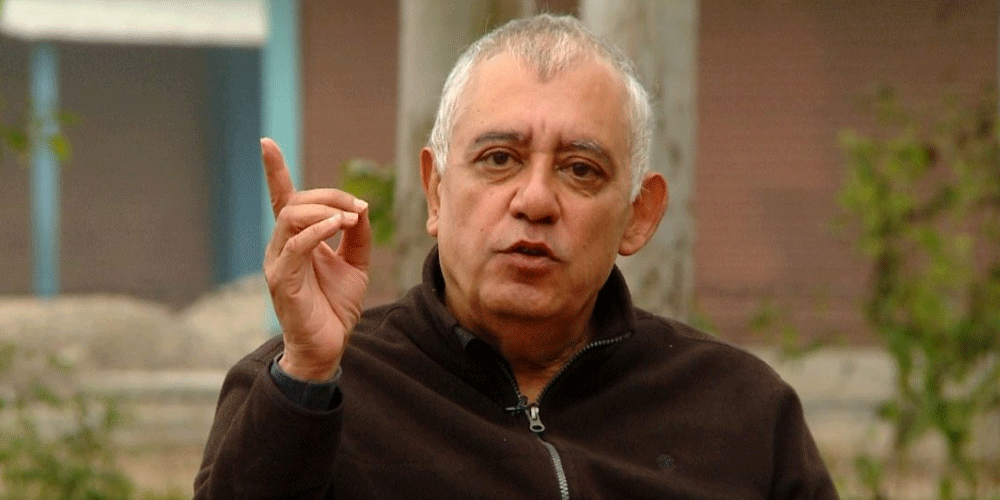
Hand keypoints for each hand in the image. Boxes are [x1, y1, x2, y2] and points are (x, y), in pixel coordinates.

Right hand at [261, 138, 370, 380]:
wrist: (328, 347)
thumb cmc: (335, 306)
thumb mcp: (355, 264)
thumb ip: (357, 235)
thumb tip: (360, 207)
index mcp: (297, 240)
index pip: (283, 199)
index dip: (274, 171)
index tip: (266, 143)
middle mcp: (282, 247)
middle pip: (295, 202)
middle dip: (329, 196)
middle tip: (357, 208)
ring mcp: (278, 262)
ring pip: (290, 217)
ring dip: (324, 210)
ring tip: (350, 218)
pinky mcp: (281, 280)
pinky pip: (295, 245)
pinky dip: (317, 230)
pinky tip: (337, 227)